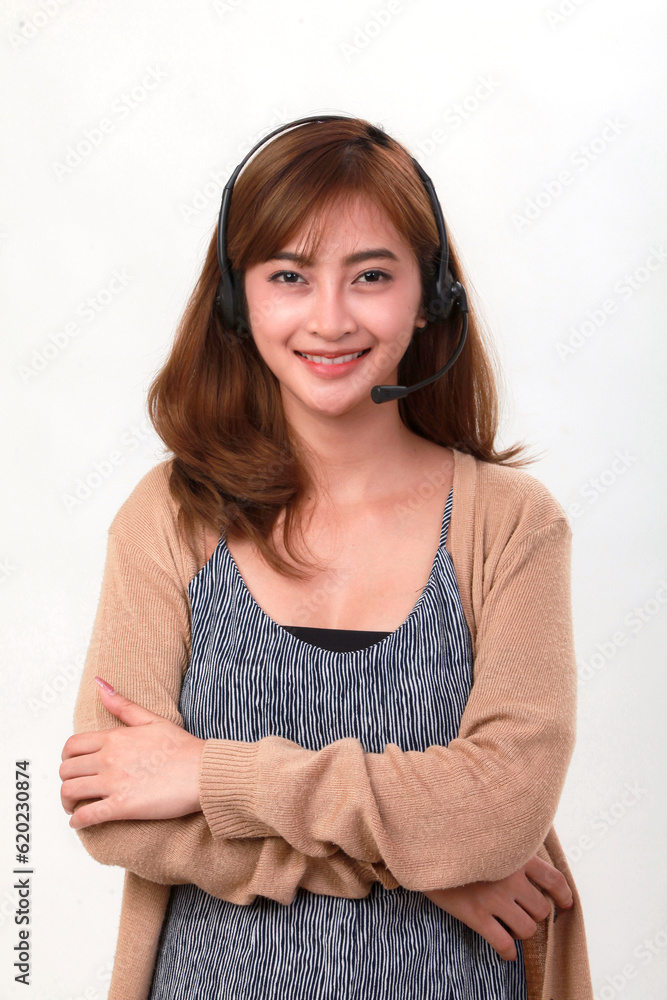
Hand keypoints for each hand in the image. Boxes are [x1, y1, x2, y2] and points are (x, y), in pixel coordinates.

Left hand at [59, 677, 205, 829]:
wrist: (203, 772)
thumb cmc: (183, 748)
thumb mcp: (152, 719)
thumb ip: (123, 705)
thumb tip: (100, 685)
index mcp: (115, 738)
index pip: (72, 746)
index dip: (66, 758)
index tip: (72, 765)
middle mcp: (109, 759)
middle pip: (66, 770)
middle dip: (66, 779)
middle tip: (74, 787)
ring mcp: (114, 783)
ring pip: (70, 792)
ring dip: (66, 802)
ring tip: (74, 806)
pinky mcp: (122, 807)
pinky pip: (87, 815)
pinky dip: (77, 821)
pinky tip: (80, 822)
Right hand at [422, 854, 573, 960]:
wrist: (426, 846)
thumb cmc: (457, 839)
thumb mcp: (489, 834)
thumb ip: (510, 844)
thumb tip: (525, 854)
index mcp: (517, 855)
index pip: (554, 879)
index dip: (564, 895)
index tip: (565, 903)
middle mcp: (510, 878)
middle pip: (541, 909)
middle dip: (535, 914)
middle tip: (523, 911)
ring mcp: (493, 898)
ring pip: (526, 929)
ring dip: (521, 931)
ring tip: (510, 926)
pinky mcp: (475, 915)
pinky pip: (502, 943)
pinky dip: (507, 952)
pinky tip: (506, 951)